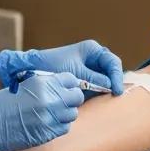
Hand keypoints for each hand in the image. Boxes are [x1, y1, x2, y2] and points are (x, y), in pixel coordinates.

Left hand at [0, 40, 123, 94]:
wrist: (31, 71)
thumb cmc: (52, 66)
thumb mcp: (75, 73)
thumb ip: (94, 79)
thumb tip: (111, 86)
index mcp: (92, 50)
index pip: (112, 62)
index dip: (117, 76)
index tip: (116, 90)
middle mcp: (93, 58)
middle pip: (112, 71)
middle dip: (114, 82)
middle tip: (115, 95)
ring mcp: (89, 70)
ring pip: (106, 80)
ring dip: (107, 89)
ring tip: (109, 99)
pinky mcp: (84, 81)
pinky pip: (97, 88)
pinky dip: (99, 94)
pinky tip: (99, 100)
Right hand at [0, 72, 82, 150]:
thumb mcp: (22, 86)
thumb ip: (44, 85)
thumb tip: (60, 87)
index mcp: (42, 83)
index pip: (71, 80)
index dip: (69, 84)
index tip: (66, 88)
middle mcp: (50, 99)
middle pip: (76, 97)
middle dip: (71, 98)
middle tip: (63, 101)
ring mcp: (50, 118)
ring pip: (72, 114)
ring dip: (66, 113)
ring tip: (54, 113)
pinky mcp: (47, 133)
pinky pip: (64, 128)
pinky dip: (60, 125)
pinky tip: (49, 123)